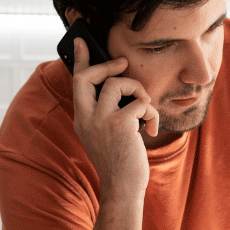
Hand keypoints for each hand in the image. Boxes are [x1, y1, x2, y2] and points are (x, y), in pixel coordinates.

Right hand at [71, 37, 158, 197]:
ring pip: (117, 84)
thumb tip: (121, 86)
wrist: (122, 189)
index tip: (81, 41)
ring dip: (138, 91)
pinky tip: (152, 129)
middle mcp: (87, 117)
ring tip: (145, 108)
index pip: (76, 82)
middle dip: (108, 65)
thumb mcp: (106, 134)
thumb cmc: (119, 162)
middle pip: (89, 76)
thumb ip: (106, 112)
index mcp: (82, 119)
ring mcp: (101, 120)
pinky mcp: (120, 125)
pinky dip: (151, 113)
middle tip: (124, 64)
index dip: (79, 59)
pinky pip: (140, 102)